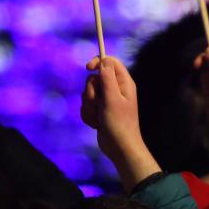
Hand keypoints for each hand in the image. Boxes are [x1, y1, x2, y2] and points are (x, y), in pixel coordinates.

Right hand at [81, 56, 160, 191]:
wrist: (119, 148)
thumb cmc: (119, 123)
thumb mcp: (112, 99)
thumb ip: (107, 79)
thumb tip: (104, 60)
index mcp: (123, 83)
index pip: (109, 62)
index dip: (98, 62)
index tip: (88, 68)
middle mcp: (115, 89)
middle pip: (94, 78)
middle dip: (91, 92)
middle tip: (98, 104)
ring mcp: (106, 100)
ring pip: (88, 93)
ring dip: (89, 106)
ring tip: (98, 117)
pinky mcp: (99, 110)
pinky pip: (86, 106)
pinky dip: (88, 115)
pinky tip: (96, 123)